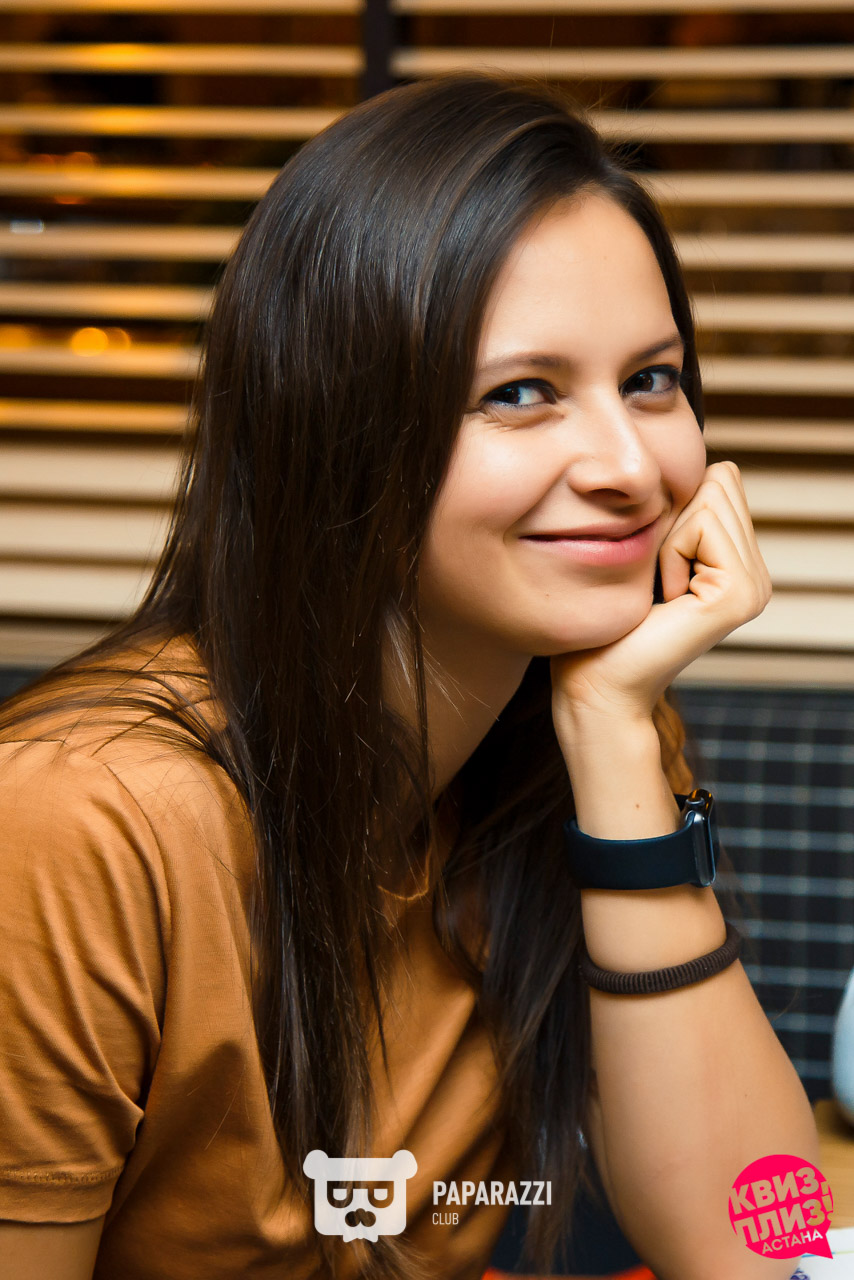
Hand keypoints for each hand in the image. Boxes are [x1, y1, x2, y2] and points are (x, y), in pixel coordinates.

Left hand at [550, 461, 771, 731]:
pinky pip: (702, 525)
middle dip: (673, 519)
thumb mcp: (645, 547)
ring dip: (668, 537)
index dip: (671, 508)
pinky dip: (669, 551)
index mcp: (738, 563)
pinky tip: (664, 598)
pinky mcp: (739, 594)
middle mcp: (756, 575)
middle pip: (720, 481)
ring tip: (659, 589)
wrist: (595, 681)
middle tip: (655, 577)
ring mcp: (754, 586)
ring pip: (711, 496)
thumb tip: (694, 462)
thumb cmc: (605, 618)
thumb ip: (676, 510)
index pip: (719, 479)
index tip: (651, 564)